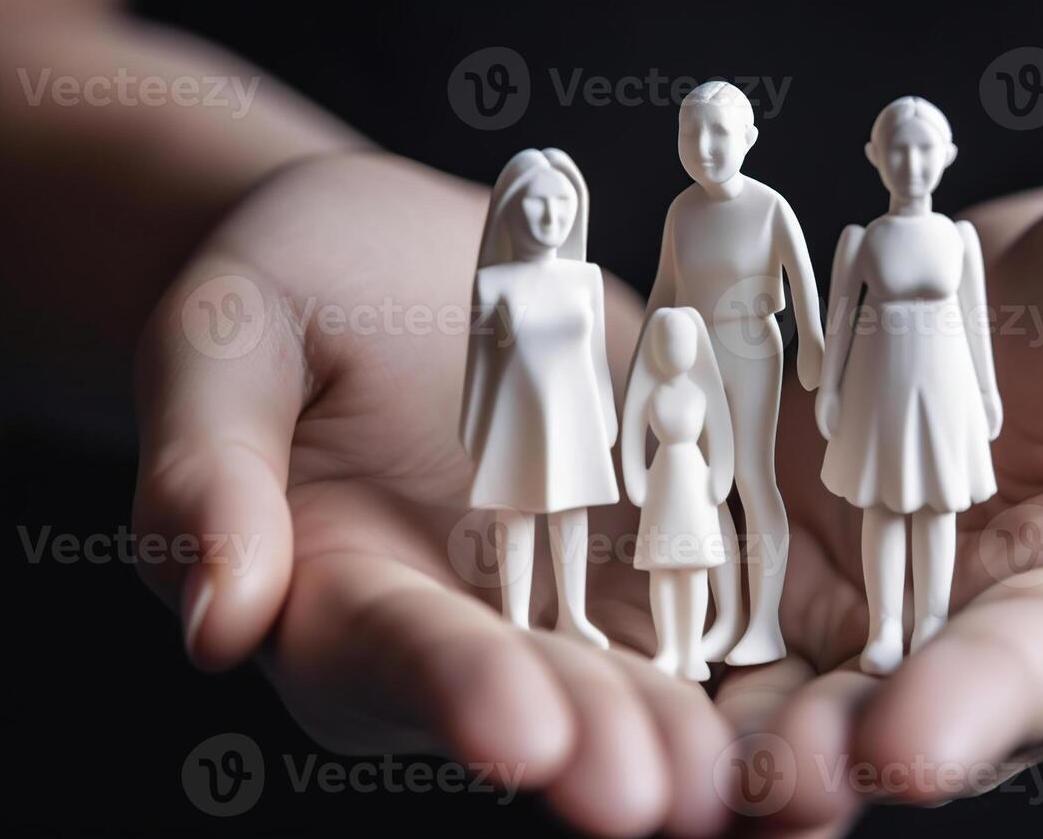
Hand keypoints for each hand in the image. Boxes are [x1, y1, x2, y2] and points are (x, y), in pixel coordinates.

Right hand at [132, 153, 734, 836]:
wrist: (383, 256)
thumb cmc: (279, 292)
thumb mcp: (223, 345)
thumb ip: (208, 467)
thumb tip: (213, 618)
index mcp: (340, 595)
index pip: (393, 654)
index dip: (453, 692)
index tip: (516, 733)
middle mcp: (462, 622)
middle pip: (533, 689)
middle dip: (601, 740)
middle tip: (670, 792)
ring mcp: (564, 588)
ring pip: (636, 668)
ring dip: (699, 724)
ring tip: (764, 775)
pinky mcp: (650, 538)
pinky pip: (712, 588)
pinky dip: (765, 634)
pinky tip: (834, 672)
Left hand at [717, 178, 1042, 828]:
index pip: (1030, 677)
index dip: (967, 713)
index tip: (902, 746)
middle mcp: (966, 636)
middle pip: (889, 710)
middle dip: (820, 751)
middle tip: (760, 777)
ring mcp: (866, 596)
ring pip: (787, 679)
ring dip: (725, 720)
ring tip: (670, 743)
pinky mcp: (786, 545)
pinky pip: (716, 591)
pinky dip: (664, 619)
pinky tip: (601, 645)